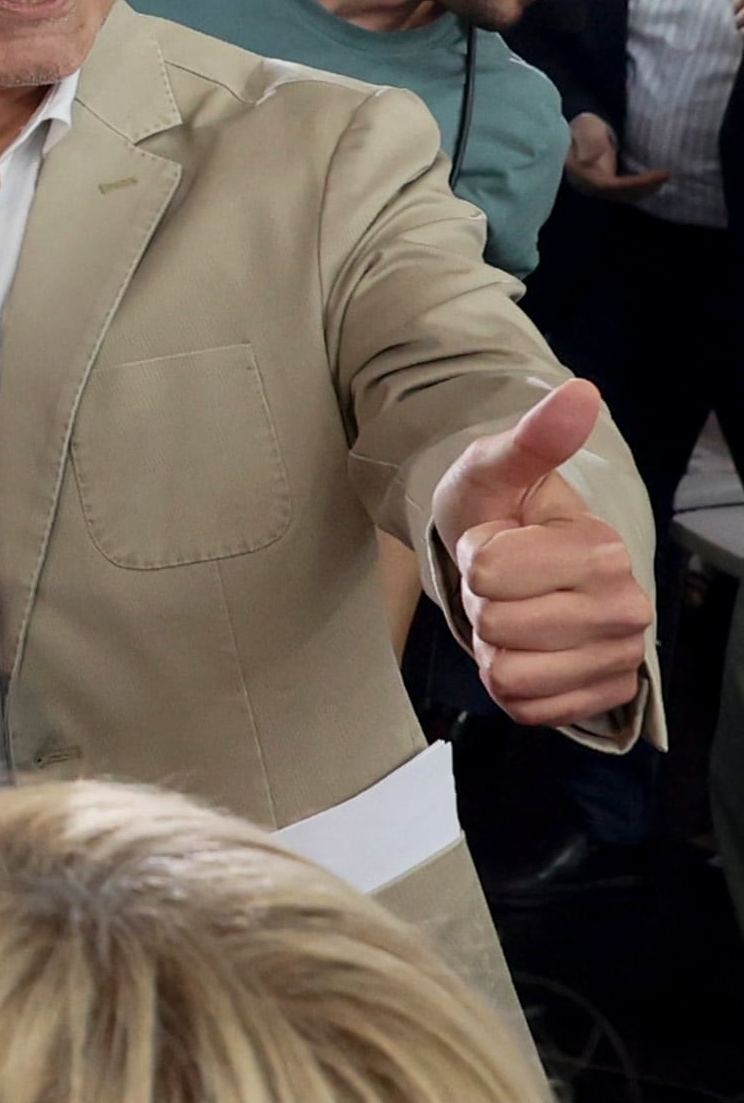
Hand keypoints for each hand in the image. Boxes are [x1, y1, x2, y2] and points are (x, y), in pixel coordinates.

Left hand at [430, 378, 651, 726]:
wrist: (511, 563)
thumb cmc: (499, 514)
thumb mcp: (496, 469)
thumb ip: (533, 439)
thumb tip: (579, 394)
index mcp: (603, 549)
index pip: (489, 572)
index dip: (475, 556)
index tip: (498, 542)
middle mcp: (627, 607)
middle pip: (497, 625)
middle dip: (480, 602)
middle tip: (503, 583)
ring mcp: (618, 656)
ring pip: (508, 674)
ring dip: (493, 645)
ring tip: (514, 612)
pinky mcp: (601, 696)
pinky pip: (525, 708)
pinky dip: (509, 684)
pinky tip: (527, 649)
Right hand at [565, 113, 668, 198]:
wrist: (581, 130)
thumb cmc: (585, 127)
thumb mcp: (585, 128)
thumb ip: (587, 142)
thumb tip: (588, 159)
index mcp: (582, 174)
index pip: (609, 186)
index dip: (634, 183)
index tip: (657, 175)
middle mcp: (589, 185)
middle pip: (618, 194)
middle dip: (644, 187)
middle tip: (665, 176)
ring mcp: (597, 187)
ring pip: (623, 195)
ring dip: (645, 190)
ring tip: (664, 178)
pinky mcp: (607, 185)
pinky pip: (625, 192)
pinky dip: (641, 189)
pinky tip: (655, 182)